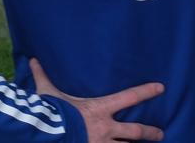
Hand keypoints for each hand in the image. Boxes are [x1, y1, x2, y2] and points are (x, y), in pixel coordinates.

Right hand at [29, 58, 164, 141]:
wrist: (46, 135)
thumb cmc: (51, 112)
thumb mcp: (48, 93)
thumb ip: (43, 77)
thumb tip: (33, 60)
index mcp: (99, 109)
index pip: (129, 97)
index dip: (146, 91)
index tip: (161, 87)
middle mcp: (105, 129)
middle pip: (135, 132)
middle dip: (150, 133)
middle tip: (160, 134)